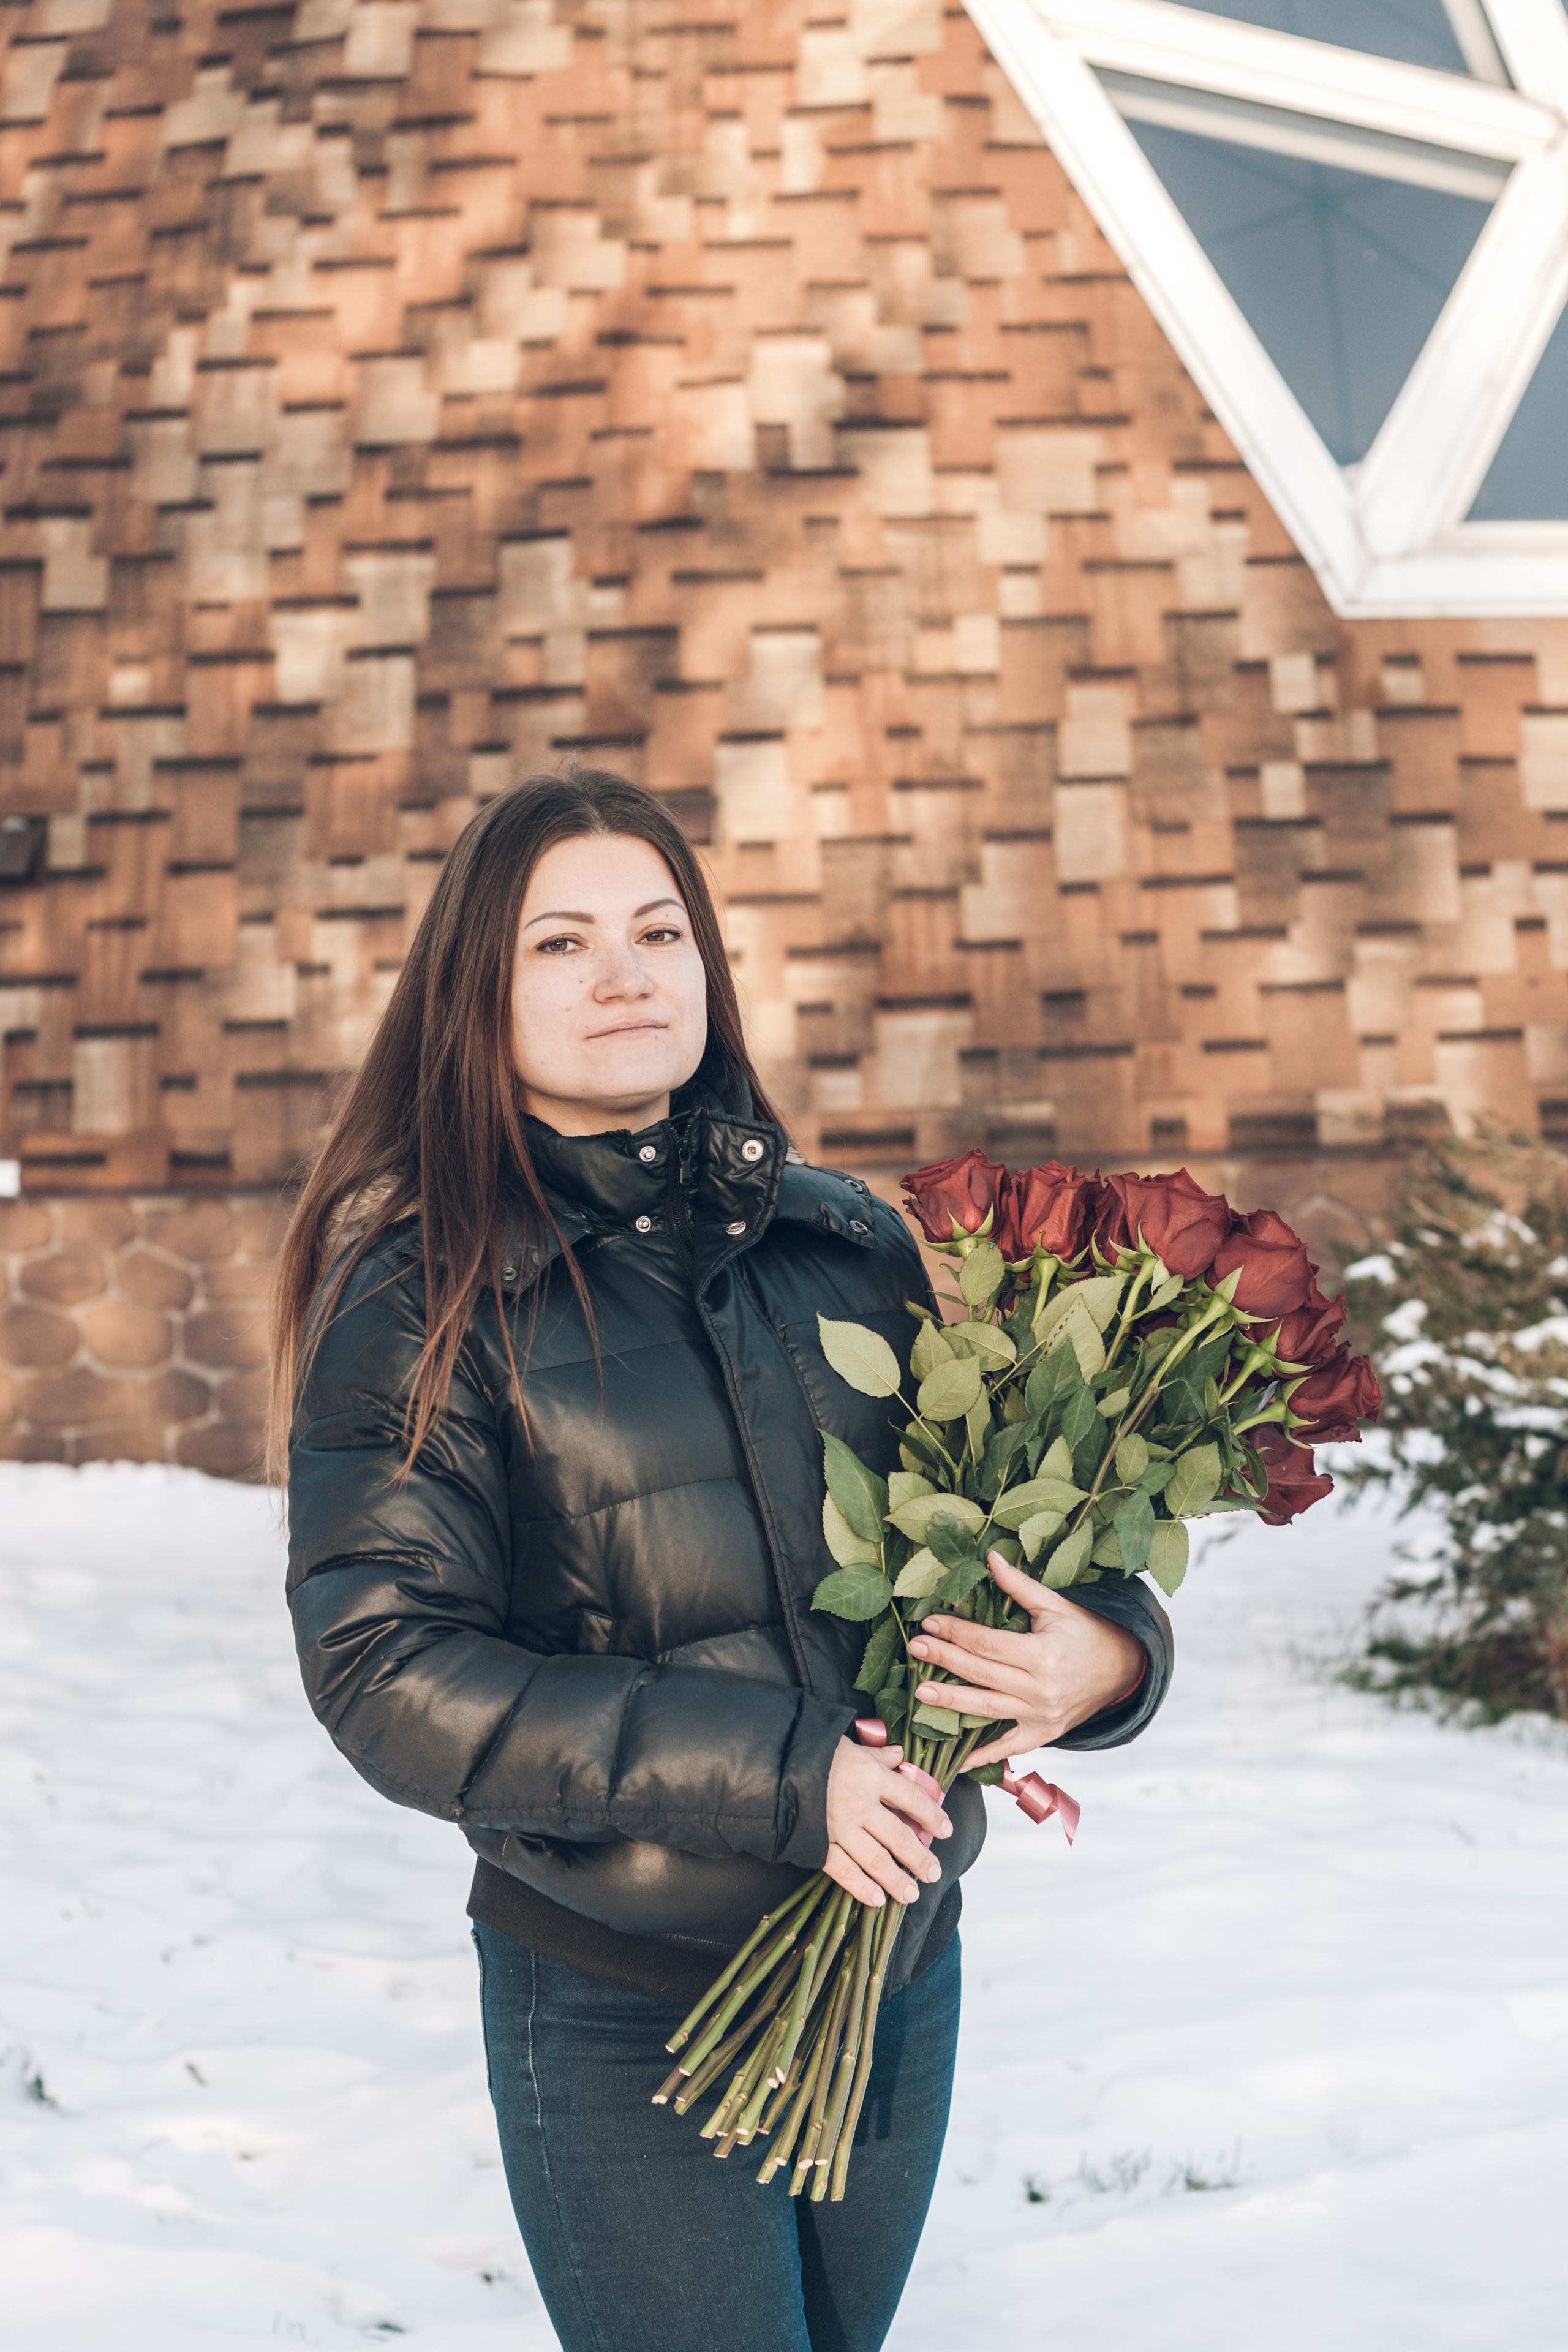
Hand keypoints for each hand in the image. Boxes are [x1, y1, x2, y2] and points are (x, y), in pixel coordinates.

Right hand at [823, 1736, 952, 1907]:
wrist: (772, 1765)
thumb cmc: (813, 1751)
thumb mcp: (850, 1746)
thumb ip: (877, 1755)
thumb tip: (898, 1755)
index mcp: (871, 1776)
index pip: (912, 1799)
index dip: (933, 1816)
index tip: (946, 1830)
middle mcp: (861, 1805)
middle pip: (899, 1836)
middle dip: (920, 1858)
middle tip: (934, 1872)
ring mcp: (840, 1828)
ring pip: (876, 1860)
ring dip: (897, 1880)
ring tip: (912, 1894)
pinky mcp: (819, 1844)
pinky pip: (845, 1872)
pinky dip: (862, 1888)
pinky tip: (877, 1899)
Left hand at [909, 1552, 1145, 1772]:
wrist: (1123, 1669)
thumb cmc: (1086, 1633)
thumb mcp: (1055, 1606)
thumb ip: (1019, 1586)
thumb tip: (990, 1558)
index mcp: (1042, 1654)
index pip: (988, 1644)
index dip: (956, 1633)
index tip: (930, 1623)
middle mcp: (1040, 1689)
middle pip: (981, 1674)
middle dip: (944, 1660)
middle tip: (915, 1649)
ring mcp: (1041, 1716)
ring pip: (987, 1710)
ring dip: (951, 1702)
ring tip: (921, 1693)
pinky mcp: (1044, 1734)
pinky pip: (1009, 1747)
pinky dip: (983, 1754)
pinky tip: (957, 1757)